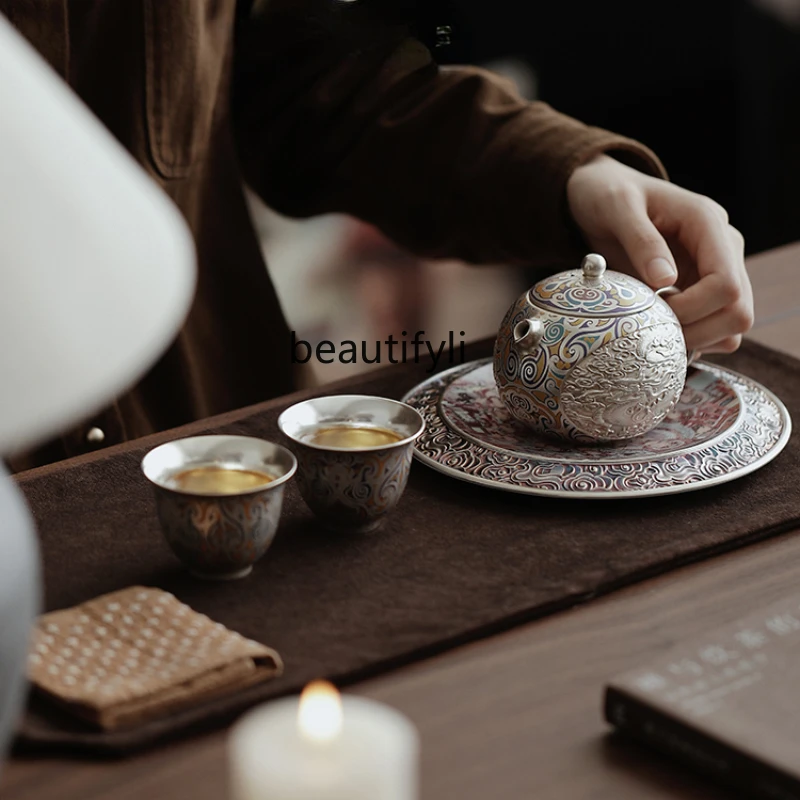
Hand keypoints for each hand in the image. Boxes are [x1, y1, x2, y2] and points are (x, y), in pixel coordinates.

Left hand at [566, 155, 752, 353]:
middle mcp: (723, 249)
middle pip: (738, 313)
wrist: (601, 193)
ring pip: (731, 327)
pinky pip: (714, 329)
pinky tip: (659, 330)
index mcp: (708, 224)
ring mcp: (715, 271)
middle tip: (652, 329)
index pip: (727, 284)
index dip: (692, 309)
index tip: (652, 309)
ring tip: (653, 330)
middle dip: (696, 331)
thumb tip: (665, 281)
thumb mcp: (617, 207)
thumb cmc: (608, 194)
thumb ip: (642, 241)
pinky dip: (692, 339)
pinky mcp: (702, 289)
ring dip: (695, 339)